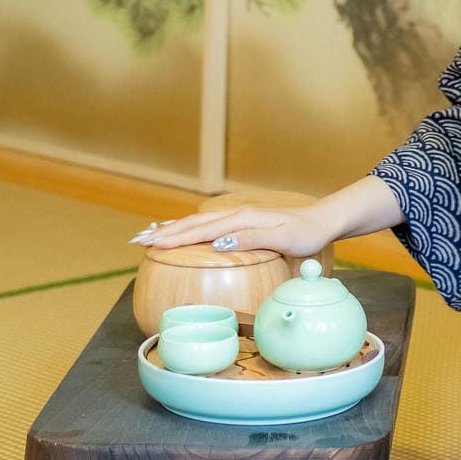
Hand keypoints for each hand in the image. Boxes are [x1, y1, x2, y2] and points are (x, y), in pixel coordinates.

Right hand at [130, 204, 331, 261]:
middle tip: (138, 241)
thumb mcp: (282, 238)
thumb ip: (251, 239)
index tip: (152, 244)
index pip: (201, 230)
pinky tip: (183, 234)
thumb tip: (219, 243)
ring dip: (174, 229)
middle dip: (165, 232)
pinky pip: (209, 226)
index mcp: (242, 219)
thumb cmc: (304, 233)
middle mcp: (236, 215)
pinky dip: (190, 229)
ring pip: (198, 223)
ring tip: (151, 236)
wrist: (321, 222)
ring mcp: (238, 217)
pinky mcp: (242, 223)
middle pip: (194, 223)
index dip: (176, 238)